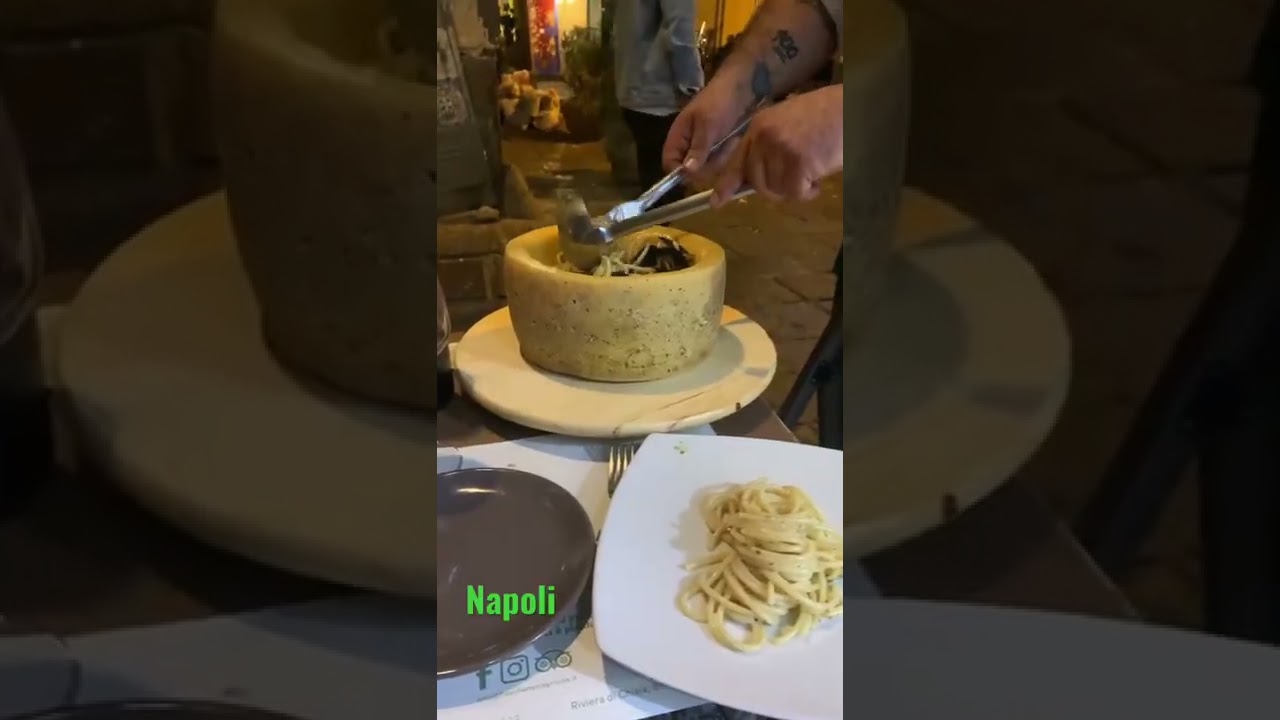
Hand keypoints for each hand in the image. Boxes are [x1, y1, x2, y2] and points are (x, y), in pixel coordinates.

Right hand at [661, 81, 750, 180]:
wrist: (740, 88)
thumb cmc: (719, 103)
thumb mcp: (708, 126)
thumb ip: (697, 150)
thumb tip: (686, 172)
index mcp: (677, 137)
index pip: (669, 163)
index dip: (680, 172)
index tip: (698, 172)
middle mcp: (687, 144)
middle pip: (689, 169)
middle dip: (707, 165)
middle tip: (722, 150)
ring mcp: (701, 146)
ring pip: (706, 167)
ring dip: (720, 159)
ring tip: (730, 142)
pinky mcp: (715, 146)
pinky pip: (717, 160)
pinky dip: (726, 154)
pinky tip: (733, 142)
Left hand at [711, 84, 842, 205]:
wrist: (855, 109)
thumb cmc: (828, 118)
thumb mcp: (790, 125)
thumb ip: (769, 147)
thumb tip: (754, 180)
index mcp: (759, 126)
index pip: (737, 161)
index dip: (727, 185)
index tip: (716, 203)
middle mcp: (763, 137)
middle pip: (757, 182)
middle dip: (775, 189)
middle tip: (798, 180)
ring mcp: (779, 149)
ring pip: (776, 190)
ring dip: (796, 189)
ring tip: (813, 169)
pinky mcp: (797, 163)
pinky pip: (795, 193)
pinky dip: (809, 192)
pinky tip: (819, 175)